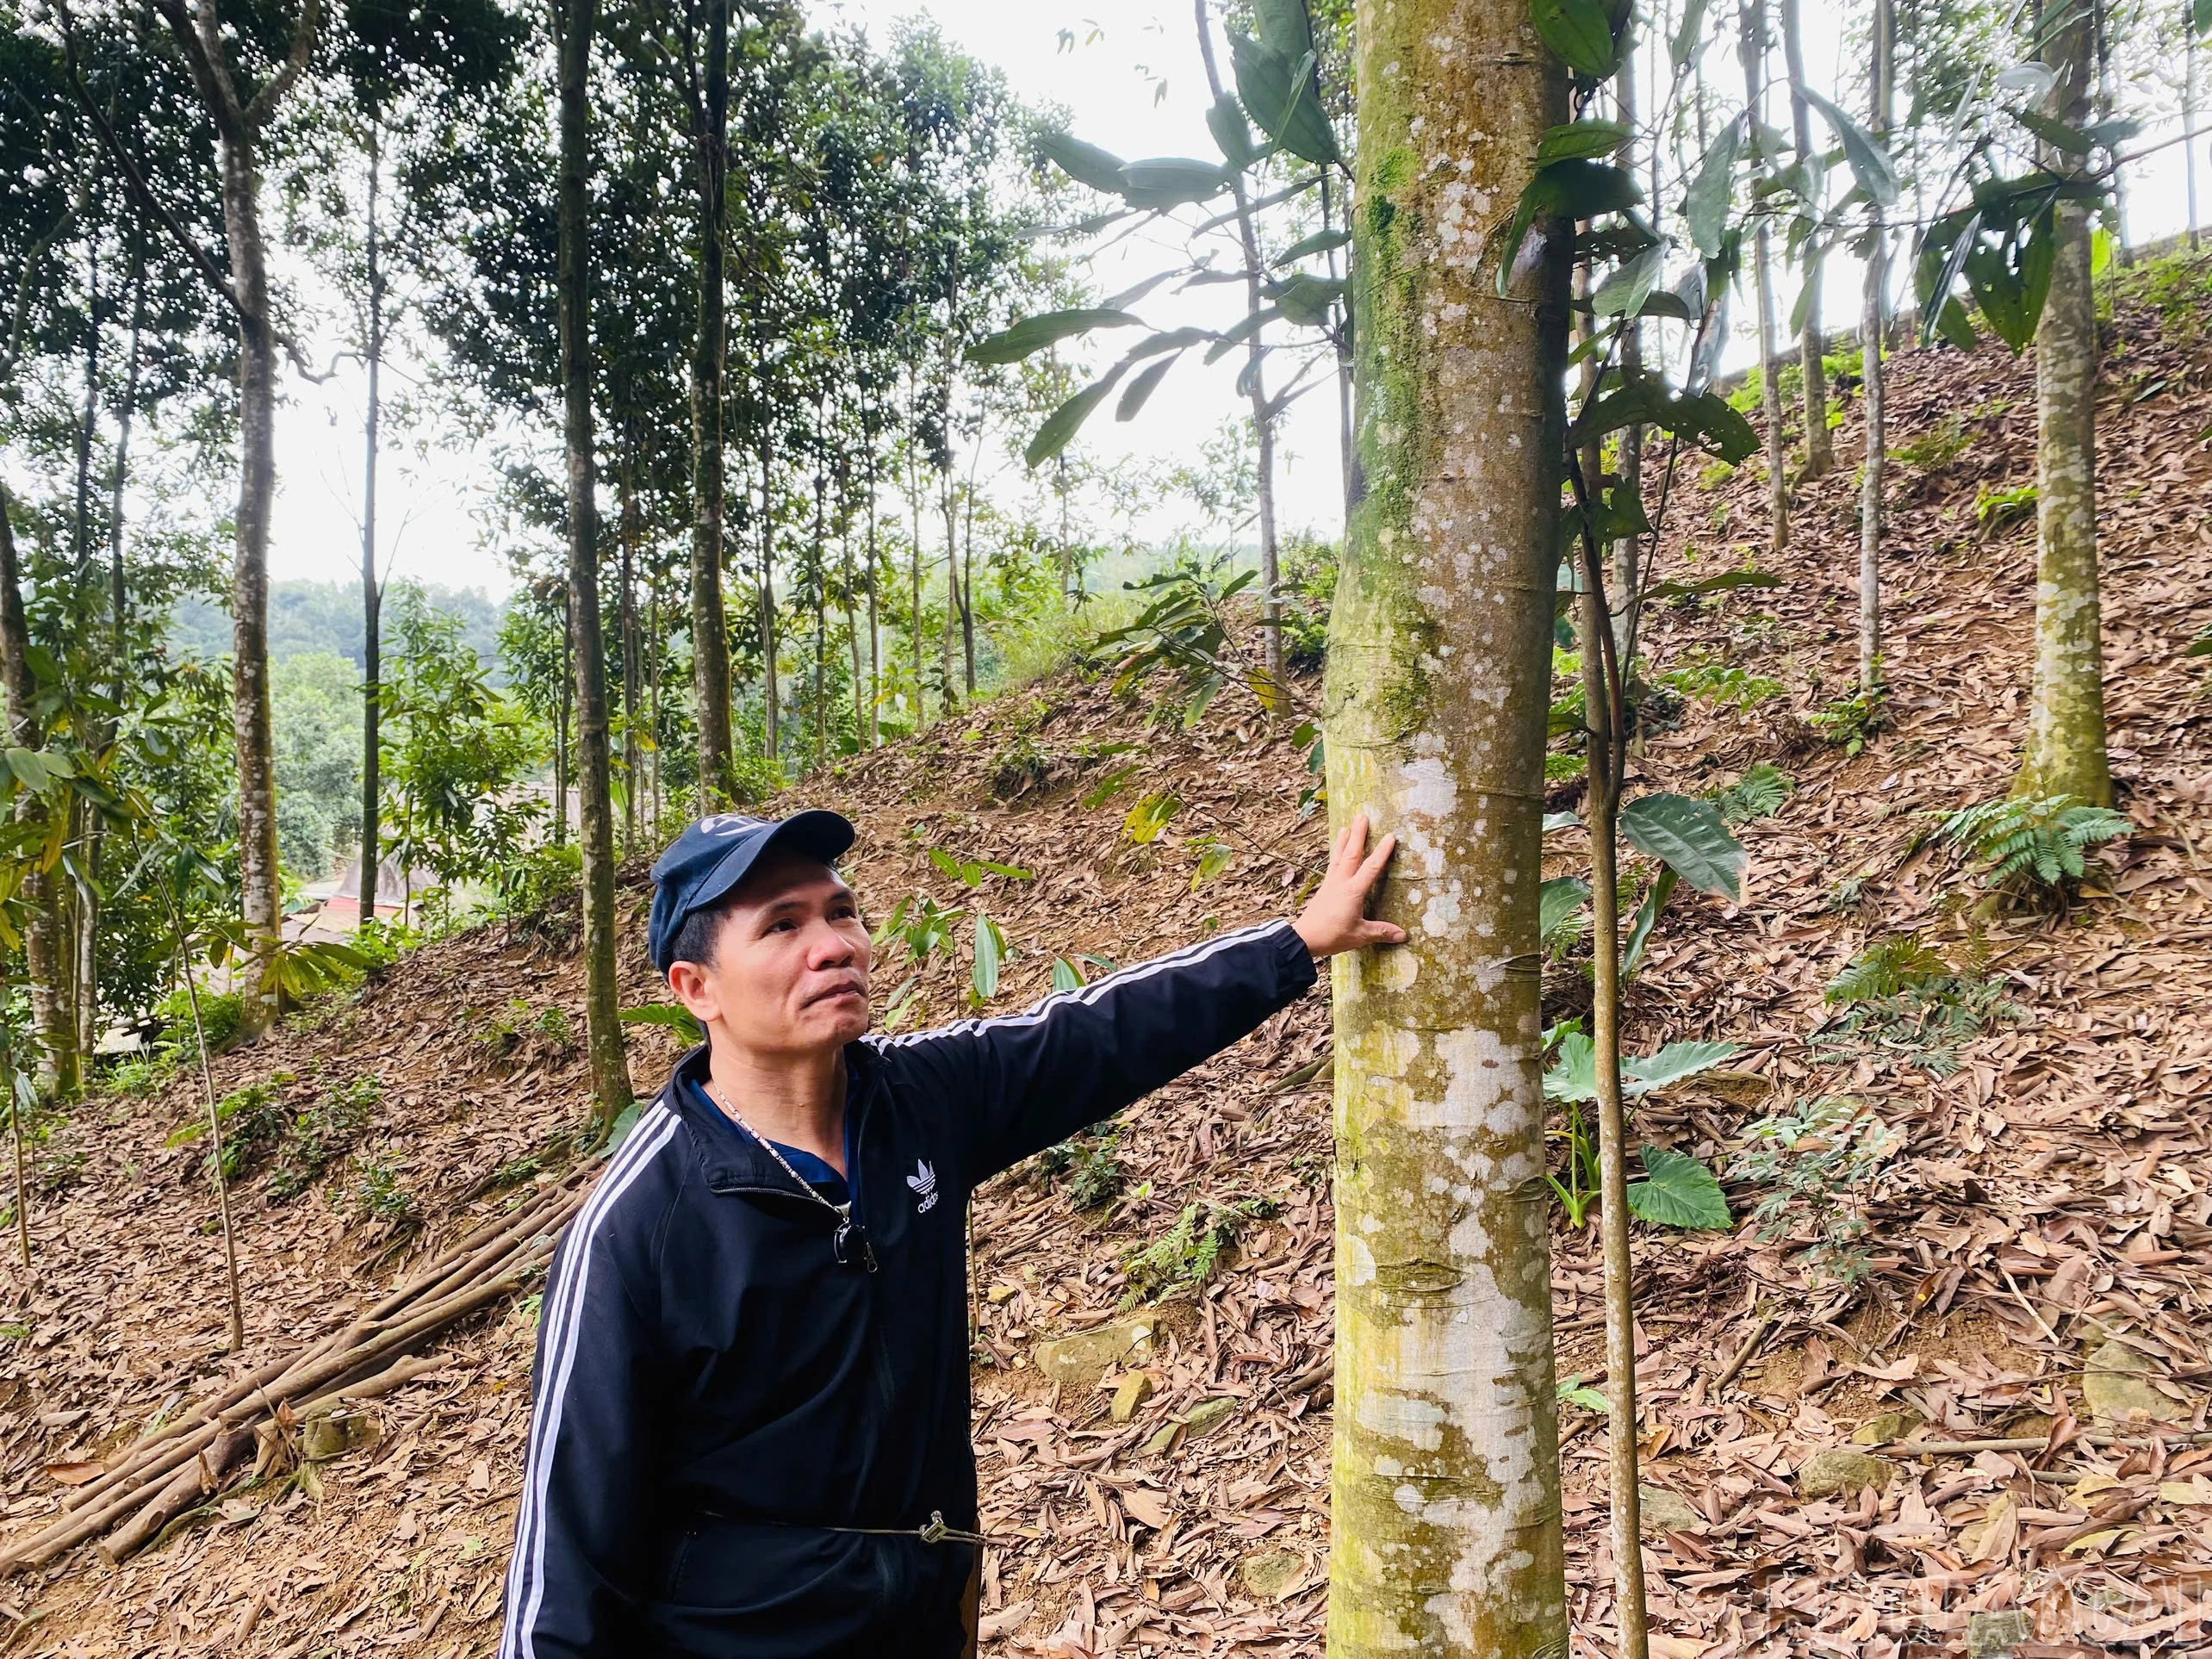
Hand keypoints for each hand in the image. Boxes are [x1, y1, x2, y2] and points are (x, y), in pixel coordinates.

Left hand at [1292, 811, 1408, 958]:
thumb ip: (1381, 932)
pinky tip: (1337, 851)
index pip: (1371, 868)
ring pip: (1339, 857)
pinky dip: (1336, 854)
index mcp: (1352, 891)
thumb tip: (1403, 935)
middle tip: (1362, 816)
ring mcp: (1331, 883)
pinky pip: (1332, 865)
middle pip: (1352, 853)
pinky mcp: (1325, 888)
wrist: (1304, 938)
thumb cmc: (1332, 936)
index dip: (1382, 852)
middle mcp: (1341, 882)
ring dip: (1344, 841)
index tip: (1390, 836)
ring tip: (1347, 826)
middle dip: (1358, 834)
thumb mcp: (1359, 935)